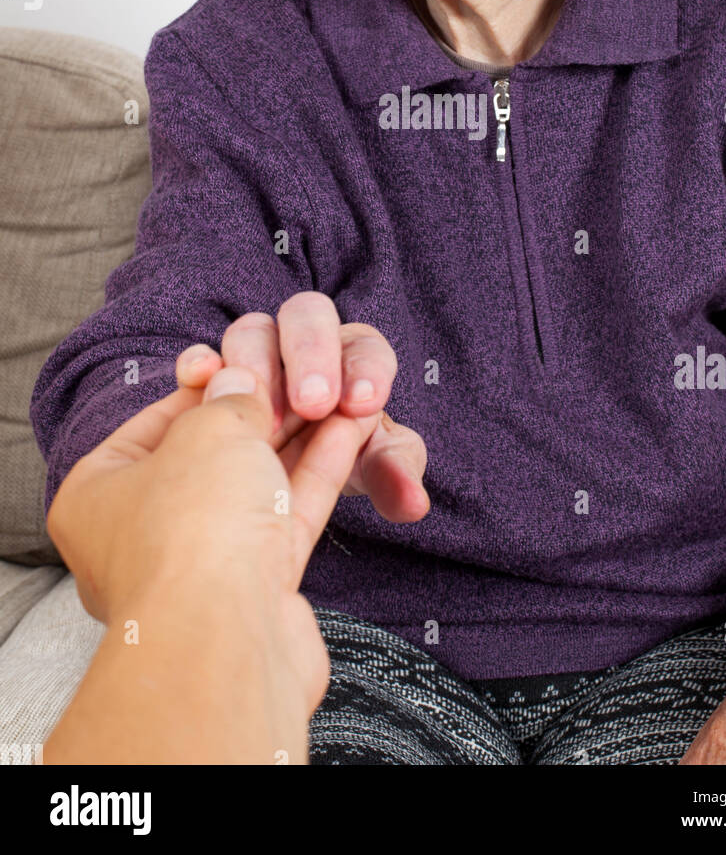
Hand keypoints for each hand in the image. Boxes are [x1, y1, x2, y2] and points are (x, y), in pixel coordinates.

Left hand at [45, 354, 393, 761]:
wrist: (225, 641)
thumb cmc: (191, 531)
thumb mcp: (209, 430)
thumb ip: (230, 398)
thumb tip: (240, 382)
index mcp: (98, 493)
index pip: (157, 420)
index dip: (210, 383)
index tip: (250, 360)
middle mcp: (142, 532)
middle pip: (211, 453)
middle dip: (264, 411)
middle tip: (305, 376)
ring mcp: (202, 564)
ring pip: (257, 484)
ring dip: (301, 436)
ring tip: (342, 393)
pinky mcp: (256, 588)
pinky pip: (288, 513)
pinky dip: (318, 470)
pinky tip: (352, 427)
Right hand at [179, 294, 429, 523]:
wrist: (271, 500)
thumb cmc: (337, 467)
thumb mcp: (367, 472)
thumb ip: (390, 477)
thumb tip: (415, 504)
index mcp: (352, 360)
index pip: (364, 347)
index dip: (366, 368)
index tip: (363, 403)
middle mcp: (302, 348)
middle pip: (307, 315)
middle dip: (312, 353)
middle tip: (314, 402)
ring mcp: (253, 359)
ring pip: (253, 333)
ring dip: (257, 365)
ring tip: (262, 415)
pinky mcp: (208, 382)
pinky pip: (201, 361)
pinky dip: (198, 363)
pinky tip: (199, 376)